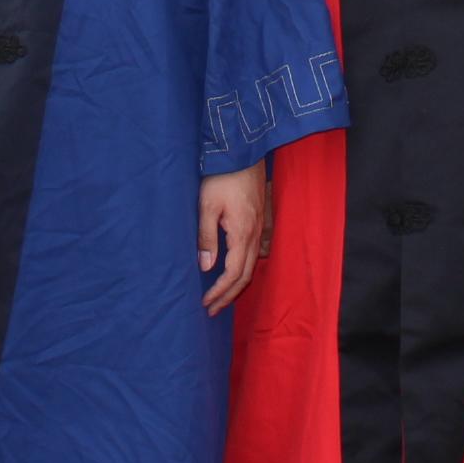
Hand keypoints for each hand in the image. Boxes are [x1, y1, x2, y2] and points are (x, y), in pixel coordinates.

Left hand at [200, 162, 270, 313]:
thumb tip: (206, 267)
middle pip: (246, 275)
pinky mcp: (257, 220)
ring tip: (221, 296)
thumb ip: (206, 237)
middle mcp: (254, 234)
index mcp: (242, 233)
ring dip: (236, 284)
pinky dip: (243, 269)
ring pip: (251, 265)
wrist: (242, 152)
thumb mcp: (207, 206)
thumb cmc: (222, 177)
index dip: (220, 291)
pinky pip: (253, 253)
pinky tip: (233, 270)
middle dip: (229, 295)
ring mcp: (258, 227)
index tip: (206, 303)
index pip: (233, 273)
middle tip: (212, 310)